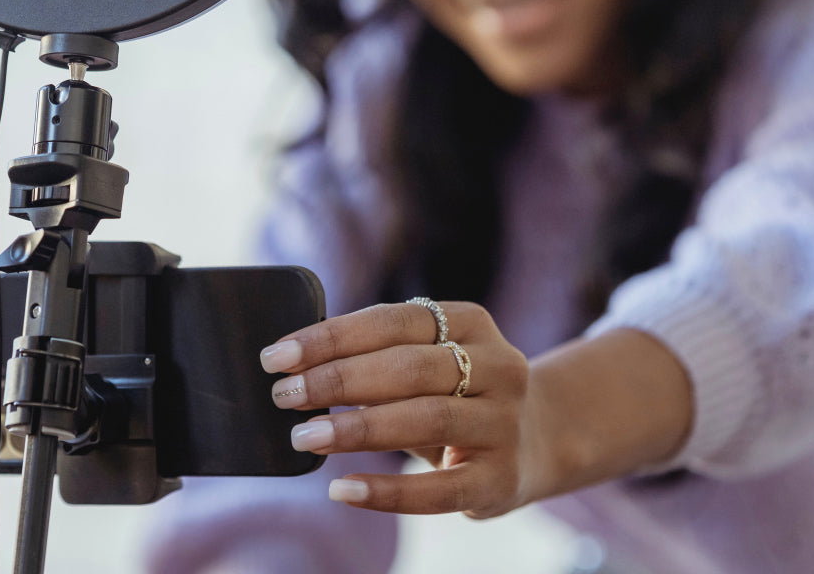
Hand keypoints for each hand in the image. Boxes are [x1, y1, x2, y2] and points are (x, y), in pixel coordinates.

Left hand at [259, 301, 538, 517]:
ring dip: (356, 428)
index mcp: (471, 322)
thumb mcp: (430, 360)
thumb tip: (294, 366)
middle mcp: (498, 366)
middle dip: (337, 380)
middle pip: (409, 367)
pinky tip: (342, 490)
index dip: (331, 337)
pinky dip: (387, 492)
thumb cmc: (456, 393)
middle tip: (284, 396)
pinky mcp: (501, 478)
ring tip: (304, 437)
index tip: (277, 356)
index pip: (393, 321)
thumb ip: (378, 356)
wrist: (536, 439)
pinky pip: (439, 489)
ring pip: (425, 419)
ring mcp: (504, 423)